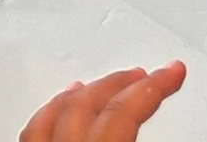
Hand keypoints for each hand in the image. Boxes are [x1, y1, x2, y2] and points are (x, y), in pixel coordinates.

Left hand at [22, 62, 186, 141]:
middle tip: (147, 75)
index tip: (172, 71)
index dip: (154, 87)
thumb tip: (159, 116)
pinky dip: (52, 111)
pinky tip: (61, 107)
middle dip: (120, 84)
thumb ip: (142, 138)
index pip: (124, 110)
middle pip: (88, 103)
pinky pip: (34, 130)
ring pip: (57, 110)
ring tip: (107, 82)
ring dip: (85, 92)